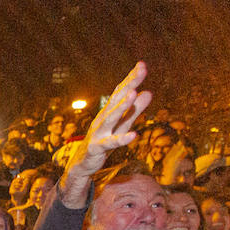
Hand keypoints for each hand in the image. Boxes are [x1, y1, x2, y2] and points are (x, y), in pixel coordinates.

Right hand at [60, 62, 150, 200]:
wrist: (81, 164)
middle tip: (142, 69)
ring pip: (111, 118)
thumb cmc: (103, 141)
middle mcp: (103, 118)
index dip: (131, 79)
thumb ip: (135, 110)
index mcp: (109, 111)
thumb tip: (148, 92)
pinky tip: (134, 135)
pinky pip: (111, 143)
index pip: (121, 92)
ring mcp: (99, 132)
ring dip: (122, 106)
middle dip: (130, 84)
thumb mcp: (122, 125)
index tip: (142, 65)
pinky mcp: (97, 147)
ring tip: (133, 93)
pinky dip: (122, 139)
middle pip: (117, 99)